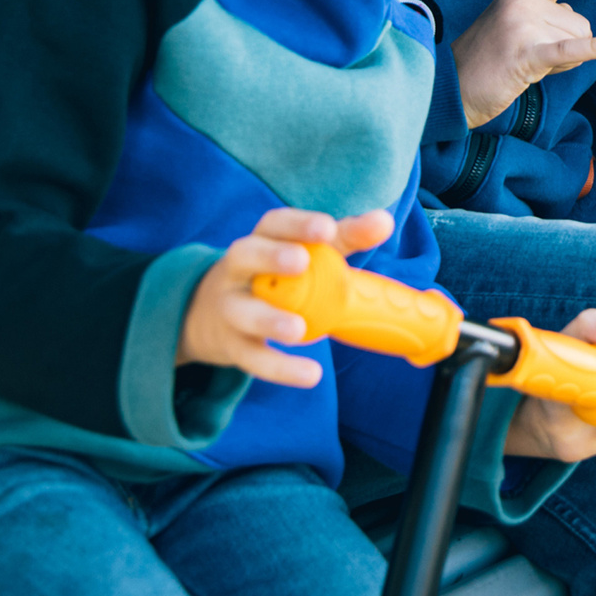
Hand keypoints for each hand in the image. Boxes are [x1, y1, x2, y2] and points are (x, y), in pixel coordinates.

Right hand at [179, 207, 395, 387]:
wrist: (211, 316)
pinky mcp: (232, 345)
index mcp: (261, 240)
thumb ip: (345, 237)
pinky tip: (311, 374)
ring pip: (242, 311)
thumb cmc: (276, 276)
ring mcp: (230, 307)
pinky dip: (281, 368)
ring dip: (268, 320)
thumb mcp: (308, 252)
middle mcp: (238, 269)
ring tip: (298, 330)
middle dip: (271, 257)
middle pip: (245, 255)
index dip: (299, 224)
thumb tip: (384, 221)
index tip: (327, 228)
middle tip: (301, 261)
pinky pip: (254, 357)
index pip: (274, 224)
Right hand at [452, 0, 595, 128]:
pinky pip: (572, 50)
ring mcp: (523, 25)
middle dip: (568, 47)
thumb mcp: (517, 22)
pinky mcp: (526, 54)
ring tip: (528, 66)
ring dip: (563, 61)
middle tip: (531, 58)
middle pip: (580, 22)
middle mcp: (522, 1)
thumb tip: (578, 20)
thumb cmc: (489, 57)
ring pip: (578, 40)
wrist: (452, 87)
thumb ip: (548, 12)